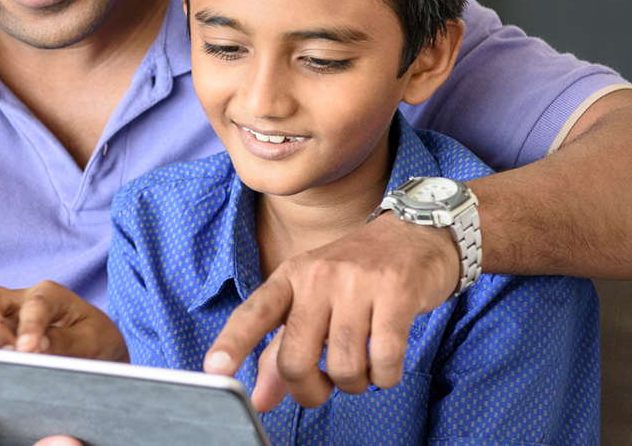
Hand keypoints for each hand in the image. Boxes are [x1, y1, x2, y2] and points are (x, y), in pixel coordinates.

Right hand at [0, 280, 127, 360]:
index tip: (28, 352)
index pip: (33, 303)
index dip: (29, 327)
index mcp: (49, 295)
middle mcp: (17, 302)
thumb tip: (32, 348)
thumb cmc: (96, 344)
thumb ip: (66, 343)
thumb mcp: (94, 342)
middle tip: (5, 353)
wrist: (95, 353)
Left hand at [202, 214, 458, 410]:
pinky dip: (386, 377)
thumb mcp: (313, 300)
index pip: (255, 313)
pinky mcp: (396, 293)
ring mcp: (357, 283)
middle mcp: (318, 276)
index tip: (214, 370)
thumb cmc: (357, 275)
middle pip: (295, 359)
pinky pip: (384, 362)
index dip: (232, 344)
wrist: (416, 233)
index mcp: (291, 276)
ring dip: (356, 383)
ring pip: (344, 369)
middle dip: (310, 390)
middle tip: (326, 385)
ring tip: (364, 365)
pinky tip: (387, 362)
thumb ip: (282, 350)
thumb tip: (260, 399)